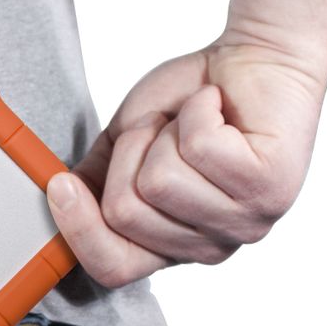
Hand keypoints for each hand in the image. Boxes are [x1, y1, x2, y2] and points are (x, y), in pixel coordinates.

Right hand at [46, 34, 326, 287]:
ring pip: (159, 181)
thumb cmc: (191, 101)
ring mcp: (245, 223)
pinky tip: (219, 110)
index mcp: (171, 245)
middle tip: (163, 131)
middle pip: (125, 212)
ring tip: (197, 120)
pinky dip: (199, 111)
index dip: (79, 229)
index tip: (62, 184)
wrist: (256, 57)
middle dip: (131, 152)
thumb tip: (55, 198)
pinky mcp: (271, 189)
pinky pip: (199, 148)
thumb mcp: (125, 143)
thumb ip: (94, 180)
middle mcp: (210, 247)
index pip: (112, 268)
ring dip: (167, 131)